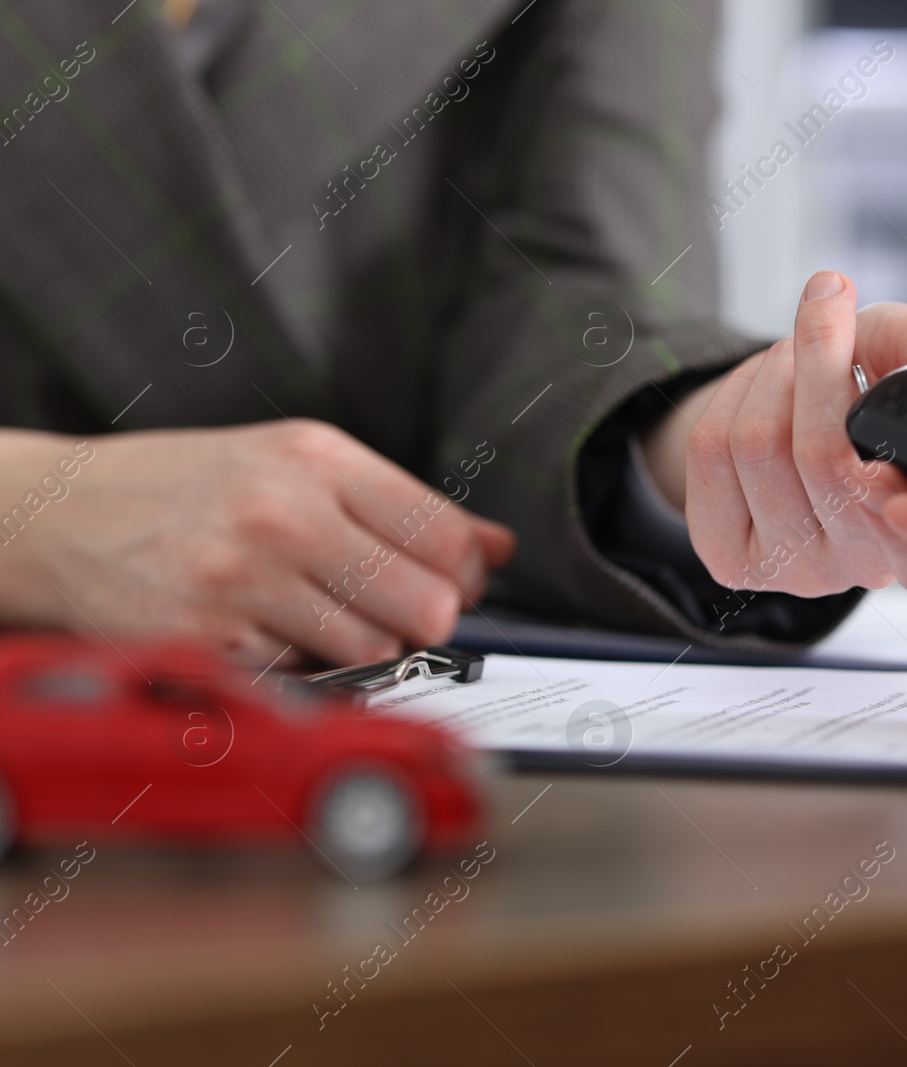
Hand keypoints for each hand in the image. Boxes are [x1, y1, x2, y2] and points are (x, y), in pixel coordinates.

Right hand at [0, 422, 515, 667]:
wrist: (57, 514)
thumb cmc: (185, 486)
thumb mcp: (292, 461)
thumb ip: (401, 503)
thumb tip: (497, 545)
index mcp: (317, 458)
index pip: (446, 534)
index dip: (466, 573)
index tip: (453, 580)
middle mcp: (284, 513)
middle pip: (427, 602)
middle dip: (426, 618)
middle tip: (398, 610)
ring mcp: (244, 580)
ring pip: (375, 648)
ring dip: (365, 648)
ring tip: (320, 616)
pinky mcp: (210, 640)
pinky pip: (307, 678)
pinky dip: (305, 668)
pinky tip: (271, 634)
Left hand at [657, 271, 906, 598]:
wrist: (801, 422)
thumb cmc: (869, 393)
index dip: (887, 481)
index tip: (873, 426)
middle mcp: (868, 570)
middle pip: (823, 459)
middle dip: (819, 361)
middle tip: (831, 311)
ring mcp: (795, 573)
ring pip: (760, 445)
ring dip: (775, 371)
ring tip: (797, 353)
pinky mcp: (731, 560)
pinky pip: (712, 453)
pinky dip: (732, 394)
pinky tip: (760, 387)